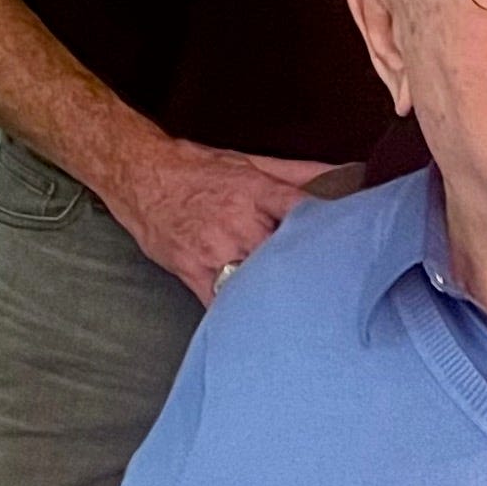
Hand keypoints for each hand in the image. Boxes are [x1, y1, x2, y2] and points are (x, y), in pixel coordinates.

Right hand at [99, 133, 336, 305]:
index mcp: (257, 192)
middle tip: (328, 290)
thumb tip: (341, 172)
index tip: (346, 251)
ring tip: (299, 312)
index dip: (328, 232)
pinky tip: (257, 323)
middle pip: (284, 255)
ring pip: (256, 281)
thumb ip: (296, 172)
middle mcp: (239, 223)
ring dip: (274, 294)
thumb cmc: (196, 169)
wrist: (140, 173)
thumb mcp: (249, 162)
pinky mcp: (192, 270)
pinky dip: (239, 313)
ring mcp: (215, 249)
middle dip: (303, 270)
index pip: (303, 213)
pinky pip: (220, 301)